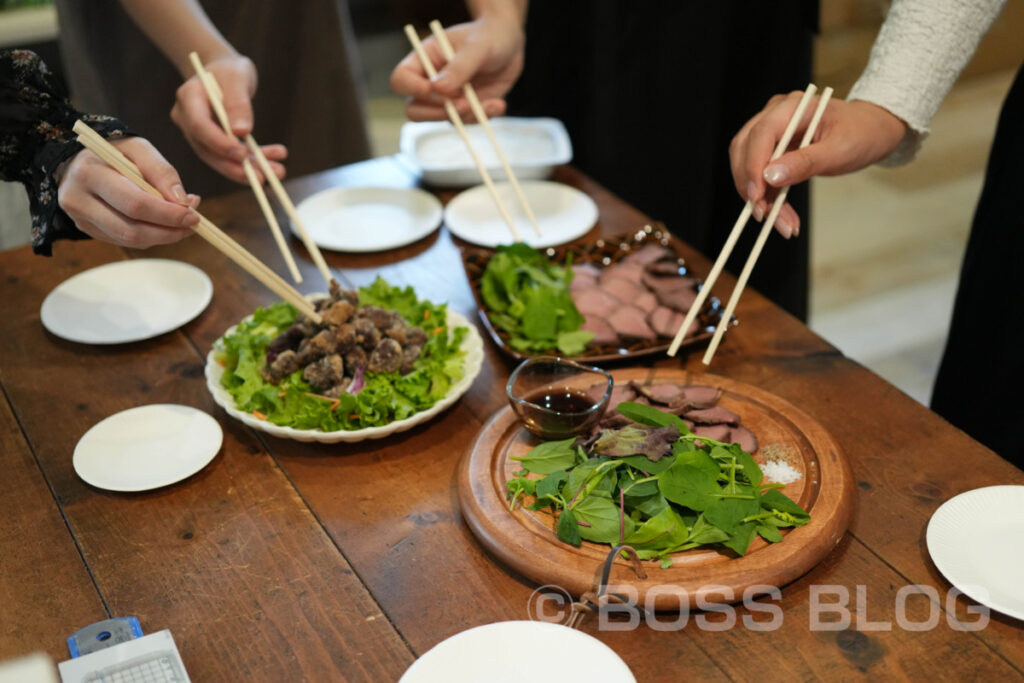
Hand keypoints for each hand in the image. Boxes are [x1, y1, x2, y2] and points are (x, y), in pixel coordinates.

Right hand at [57, 137, 199, 248]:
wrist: (80, 159)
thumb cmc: (115, 152)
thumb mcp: (138, 148)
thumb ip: (162, 171)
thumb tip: (184, 202)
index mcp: (89, 173)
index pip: (135, 203)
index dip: (168, 214)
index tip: (194, 215)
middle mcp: (78, 199)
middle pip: (131, 229)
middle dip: (169, 231)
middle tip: (193, 224)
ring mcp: (80, 218)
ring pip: (129, 240)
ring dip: (163, 236)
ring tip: (182, 223)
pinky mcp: (87, 229)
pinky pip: (124, 241)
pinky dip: (150, 236)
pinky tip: (162, 224)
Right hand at [170, 54, 286, 182]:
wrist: (225, 71)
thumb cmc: (230, 70)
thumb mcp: (237, 78)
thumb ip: (238, 103)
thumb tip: (241, 132)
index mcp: (188, 98)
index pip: (200, 127)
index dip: (220, 144)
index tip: (243, 155)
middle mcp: (188, 119)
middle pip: (209, 150)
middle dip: (237, 167)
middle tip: (263, 177)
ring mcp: (199, 133)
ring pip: (222, 158)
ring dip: (250, 167)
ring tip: (278, 171)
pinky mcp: (213, 141)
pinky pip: (232, 155)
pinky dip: (254, 159)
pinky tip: (276, 158)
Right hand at [390, 17, 524, 120]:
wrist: (509, 45)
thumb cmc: (489, 36)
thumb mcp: (478, 46)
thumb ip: (459, 66)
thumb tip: (438, 88)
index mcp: (424, 59)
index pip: (401, 79)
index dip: (413, 89)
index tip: (439, 89)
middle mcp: (430, 82)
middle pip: (414, 110)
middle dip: (438, 112)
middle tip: (463, 104)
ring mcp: (447, 98)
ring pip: (442, 120)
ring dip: (465, 116)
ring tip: (490, 102)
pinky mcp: (464, 108)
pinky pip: (466, 122)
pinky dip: (482, 117)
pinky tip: (498, 104)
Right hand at [729, 93, 907, 236]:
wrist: (871, 130)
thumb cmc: (861, 134)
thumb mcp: (840, 150)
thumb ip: (805, 163)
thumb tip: (770, 177)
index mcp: (792, 107)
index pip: (760, 135)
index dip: (752, 166)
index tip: (756, 197)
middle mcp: (775, 115)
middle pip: (744, 150)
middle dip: (750, 186)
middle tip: (763, 216)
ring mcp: (772, 132)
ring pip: (748, 166)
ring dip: (759, 198)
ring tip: (780, 223)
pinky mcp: (773, 149)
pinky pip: (761, 176)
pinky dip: (768, 198)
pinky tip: (782, 217)